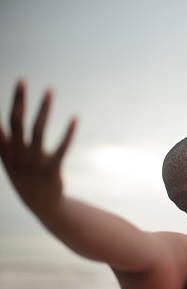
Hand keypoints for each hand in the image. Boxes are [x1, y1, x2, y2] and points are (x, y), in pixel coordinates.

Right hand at [0, 80, 76, 214]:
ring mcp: (33, 163)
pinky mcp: (51, 169)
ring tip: (49, 90)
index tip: (8, 89)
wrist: (43, 207)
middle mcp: (17, 156)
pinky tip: (75, 118)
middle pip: (15, 122)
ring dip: (43, 108)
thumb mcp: (9, 162)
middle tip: (22, 79)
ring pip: (38, 130)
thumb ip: (3, 143)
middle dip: (18, 100)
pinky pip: (61, 148)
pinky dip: (68, 133)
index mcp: (4, 153)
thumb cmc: (26, 179)